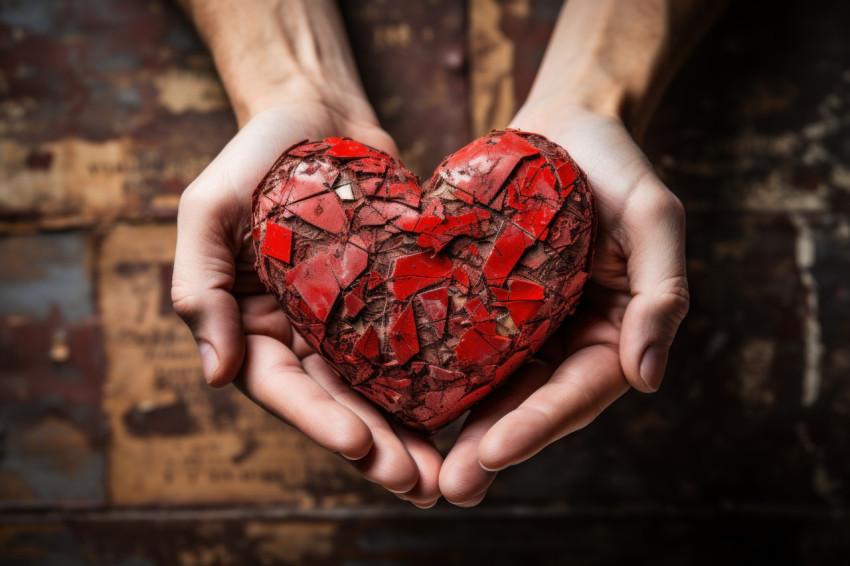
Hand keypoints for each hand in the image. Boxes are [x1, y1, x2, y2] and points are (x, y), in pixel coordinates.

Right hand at [171, 102, 442, 507]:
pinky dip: (439, 377)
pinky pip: (416, 341)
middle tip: (419, 483)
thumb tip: (215, 376)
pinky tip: (473, 406)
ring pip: (382, 387)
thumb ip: (199, 288)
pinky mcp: (394, 295)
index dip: (318, 421)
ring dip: (412, 431)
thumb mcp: (206, 209)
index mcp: (252, 324)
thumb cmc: (254, 152)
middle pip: (338, 402)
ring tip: (449, 469)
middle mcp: (302, 332)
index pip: (283, 387)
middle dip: (377, 446)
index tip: (360, 448)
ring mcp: (350, 318)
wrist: (317, 111)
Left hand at [438, 104, 689, 505]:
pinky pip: (458, 340)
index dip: (538, 426)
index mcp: (613, 332)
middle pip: (529, 403)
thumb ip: (662, 294)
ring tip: (413, 464)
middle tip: (448, 486)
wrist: (567, 123)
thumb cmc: (617, 162)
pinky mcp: (484, 300)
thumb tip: (647, 378)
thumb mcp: (656, 218)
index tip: (492, 454)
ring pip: (488, 385)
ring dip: (456, 426)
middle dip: (490, 446)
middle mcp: (566, 338)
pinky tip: (394, 398)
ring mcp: (523, 324)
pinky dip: (432, 371)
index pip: (579, 392)